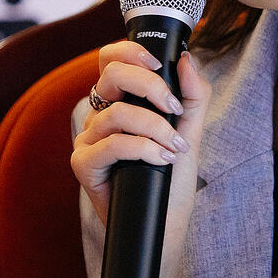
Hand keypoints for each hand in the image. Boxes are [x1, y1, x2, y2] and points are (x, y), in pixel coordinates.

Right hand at [71, 41, 209, 227]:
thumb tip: (185, 59)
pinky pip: (110, 145)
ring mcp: (89, 140)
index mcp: (119, 101)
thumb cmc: (172, 180)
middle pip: (110, 74)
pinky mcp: (84, 165)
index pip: (111, 59)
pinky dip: (142, 149)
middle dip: (149, 85)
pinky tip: (160, 160)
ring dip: (154, 128)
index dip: (132, 52)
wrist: (165, 225)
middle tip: (173, 108)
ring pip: (116, 113)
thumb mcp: (190, 132)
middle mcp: (100, 115)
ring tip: (174, 149)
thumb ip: (193, 95)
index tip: (161, 67)